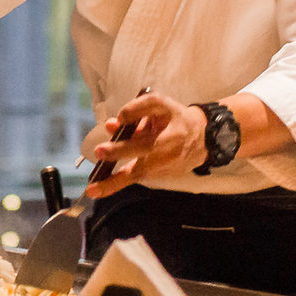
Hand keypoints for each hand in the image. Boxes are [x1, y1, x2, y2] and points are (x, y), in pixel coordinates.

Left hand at [84, 92, 208, 196]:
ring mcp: (170, 161)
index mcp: (171, 115)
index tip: (120, 116)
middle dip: (122, 150)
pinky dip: (118, 183)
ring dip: (115, 181)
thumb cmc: (173, 120)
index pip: (154, 105)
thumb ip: (135, 110)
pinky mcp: (165, 174)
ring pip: (141, 171)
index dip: (136, 110)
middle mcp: (172, 139)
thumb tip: (111, 125)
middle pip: (146, 145)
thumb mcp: (160, 107)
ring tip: (93, 189)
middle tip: (101, 151)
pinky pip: (139, 177)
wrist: (202, 140)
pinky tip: (98, 190)